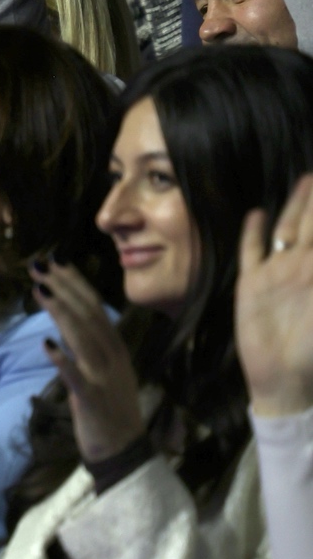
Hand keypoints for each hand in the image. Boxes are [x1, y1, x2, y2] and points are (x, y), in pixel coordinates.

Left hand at [31, 260, 144, 462]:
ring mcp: (104, 377)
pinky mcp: (92, 400)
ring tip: (39, 289)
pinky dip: (63, 361)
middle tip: (38, 263)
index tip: (53, 260)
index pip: (94, 306)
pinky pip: (77, 377)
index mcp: (115, 348)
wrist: (125, 450)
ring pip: (82, 338)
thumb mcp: (103, 369)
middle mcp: (112, 357)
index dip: (74, 282)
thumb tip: (69, 317)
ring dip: (60, 312)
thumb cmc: (109, 408)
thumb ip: (89, 345)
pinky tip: (46, 345)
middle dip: (63, 286)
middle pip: (88, 314)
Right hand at [235, 173, 312, 416]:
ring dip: (296, 204)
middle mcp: (302, 268)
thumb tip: (312, 259)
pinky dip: (253, 233)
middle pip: (311, 224)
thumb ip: (310, 278)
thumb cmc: (312, 352)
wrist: (284, 379)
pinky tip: (256, 213)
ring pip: (288, 229)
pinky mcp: (252, 285)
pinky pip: (251, 252)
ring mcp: (276, 275)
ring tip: (305, 178)